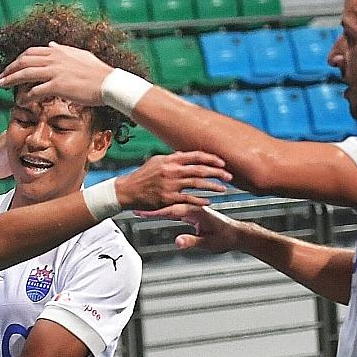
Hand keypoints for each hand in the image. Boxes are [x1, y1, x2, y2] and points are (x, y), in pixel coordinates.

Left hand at [0, 42, 113, 105]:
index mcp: (58, 51)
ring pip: (26, 73)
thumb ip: (63, 50)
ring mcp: (55, 71)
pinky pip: (36, 90)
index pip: (31, 52)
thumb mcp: (80, 55)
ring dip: (12, 80)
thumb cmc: (97, 72)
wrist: (109, 83)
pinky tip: (20, 101)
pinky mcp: (58, 86)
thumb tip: (51, 45)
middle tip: (1, 77)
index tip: (11, 67)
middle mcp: (54, 58)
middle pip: (24, 61)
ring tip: (3, 85)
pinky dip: (26, 96)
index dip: (18, 60)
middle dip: (10, 69)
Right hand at [115, 151, 229, 210]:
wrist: (127, 191)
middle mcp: (172, 170)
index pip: (196, 156)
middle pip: (200, 170)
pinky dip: (200, 200)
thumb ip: (172, 158)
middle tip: (229, 176)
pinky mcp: (167, 198)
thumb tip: (185, 155)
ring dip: (213, 187)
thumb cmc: (141, 176)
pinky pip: (188, 199)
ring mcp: (170, 185)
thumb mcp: (156, 161)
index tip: (223, 163)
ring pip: (197, 184)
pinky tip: (209, 201)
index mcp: (170, 160)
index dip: (212, 159)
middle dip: (217, 173)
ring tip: (223, 189)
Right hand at [134, 202, 246, 252]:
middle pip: (169, 205)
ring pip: (172, 205)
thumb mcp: (208, 243)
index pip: (171, 210)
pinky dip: (167, 210)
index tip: (142, 213)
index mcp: (196, 212)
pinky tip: (159, 210)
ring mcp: (194, 209)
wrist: (238, 234)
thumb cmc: (226, 238)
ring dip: (157, 206)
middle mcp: (194, 208)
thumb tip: (177, 242)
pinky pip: (178, 209)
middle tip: (136, 208)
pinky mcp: (195, 213)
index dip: (155, 212)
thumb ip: (192, 241)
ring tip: (142, 207)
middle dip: (152, 207)